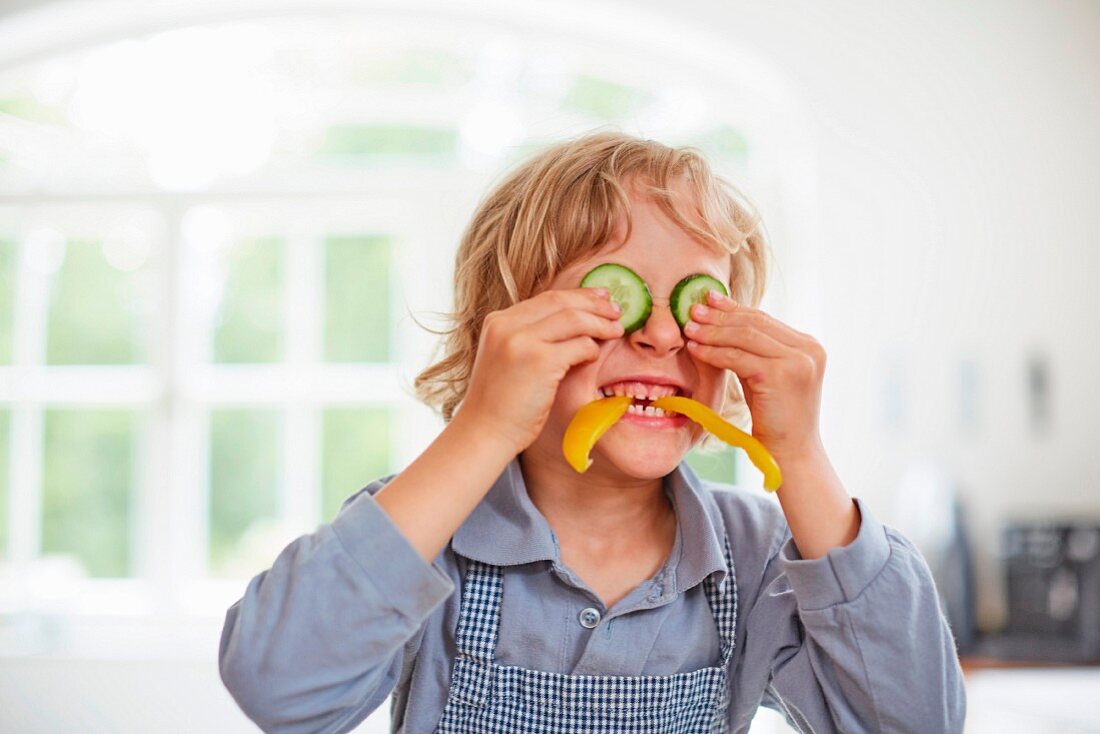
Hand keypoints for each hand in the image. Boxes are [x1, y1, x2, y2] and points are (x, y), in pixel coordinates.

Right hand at [458, 287, 624, 453]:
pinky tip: (595, 356)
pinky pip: (579, 345)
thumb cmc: (500, 402)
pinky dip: (592, 349)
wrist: (484, 432)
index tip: (599, 298)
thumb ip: (527, 337)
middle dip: (595, 304)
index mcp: (498, 321)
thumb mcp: (505, 358)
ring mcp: (522, 341)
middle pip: (562, 301)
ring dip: (601, 323)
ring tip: (616, 330)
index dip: (578, 295)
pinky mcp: (540, 361)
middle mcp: (507, 325)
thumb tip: (571, 322)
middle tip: (616, 310)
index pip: (547, 298)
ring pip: (575, 319)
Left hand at [682, 290, 826, 461]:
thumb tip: (723, 320)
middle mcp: (809, 349)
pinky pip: (738, 357)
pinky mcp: (782, 375)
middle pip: (754, 323)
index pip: (764, 319)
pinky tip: (695, 350)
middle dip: (720, 316)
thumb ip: (754, 350)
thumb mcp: (766, 375)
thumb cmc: (775, 417)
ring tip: (689, 329)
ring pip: (745, 336)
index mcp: (808, 346)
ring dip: (713, 332)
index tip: (709, 300)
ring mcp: (798, 361)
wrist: (790, 453)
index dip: (733, 308)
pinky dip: (714, 352)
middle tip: (692, 311)